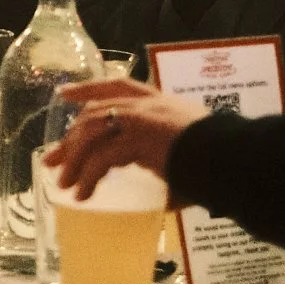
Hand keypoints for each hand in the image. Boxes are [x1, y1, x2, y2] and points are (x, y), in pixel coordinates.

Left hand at [43, 78, 211, 200]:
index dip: (88, 88)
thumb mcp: (191, 153)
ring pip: (92, 134)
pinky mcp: (137, 139)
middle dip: (70, 138)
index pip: (116, 84)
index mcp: (159, 102)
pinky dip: (89, 177)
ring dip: (75, 161)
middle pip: (95, 113)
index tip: (64, 94)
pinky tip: (83, 194)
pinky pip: (102, 158)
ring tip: (65, 186)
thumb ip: (172, 167)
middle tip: (51, 160)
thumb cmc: (220, 160)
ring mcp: (141, 119)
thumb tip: (166, 199)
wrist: (232, 159)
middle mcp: (147, 105)